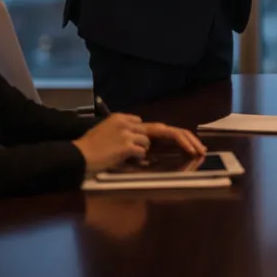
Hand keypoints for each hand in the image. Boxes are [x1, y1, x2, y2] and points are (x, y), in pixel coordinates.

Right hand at [73, 113, 205, 175]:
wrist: (76, 156)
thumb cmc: (90, 150)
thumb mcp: (110, 136)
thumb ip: (129, 138)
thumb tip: (145, 150)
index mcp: (123, 117)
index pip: (149, 127)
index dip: (167, 137)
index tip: (185, 144)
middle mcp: (127, 121)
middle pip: (162, 128)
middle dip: (185, 139)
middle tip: (200, 149)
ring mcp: (128, 132)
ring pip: (146, 144)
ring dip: (138, 153)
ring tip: (117, 155)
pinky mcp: (127, 144)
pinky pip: (140, 153)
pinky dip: (134, 159)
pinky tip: (118, 158)